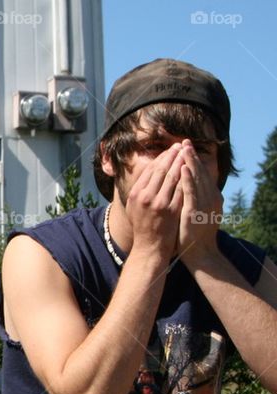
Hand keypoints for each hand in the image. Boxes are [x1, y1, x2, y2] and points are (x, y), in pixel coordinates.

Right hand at [124, 143, 184, 259]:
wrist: (149, 247)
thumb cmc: (143, 226)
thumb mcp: (134, 206)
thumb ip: (140, 190)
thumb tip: (148, 172)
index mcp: (135, 193)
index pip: (150, 170)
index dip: (161, 158)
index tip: (171, 149)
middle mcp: (145, 197)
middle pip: (161, 171)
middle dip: (172, 156)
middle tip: (181, 145)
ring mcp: (158, 204)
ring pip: (172, 178)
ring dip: (181, 163)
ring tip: (188, 153)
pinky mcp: (171, 211)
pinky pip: (181, 191)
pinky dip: (187, 179)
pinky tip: (194, 171)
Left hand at [178, 139, 223, 265]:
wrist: (198, 253)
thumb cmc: (192, 232)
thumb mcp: (194, 210)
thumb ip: (191, 196)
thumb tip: (183, 183)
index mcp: (208, 197)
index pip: (200, 173)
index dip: (193, 159)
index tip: (185, 146)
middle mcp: (209, 198)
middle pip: (199, 172)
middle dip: (191, 156)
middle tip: (185, 141)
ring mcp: (202, 205)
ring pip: (197, 179)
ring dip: (190, 162)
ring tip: (184, 148)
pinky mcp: (195, 212)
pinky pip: (191, 193)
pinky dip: (188, 179)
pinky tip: (183, 168)